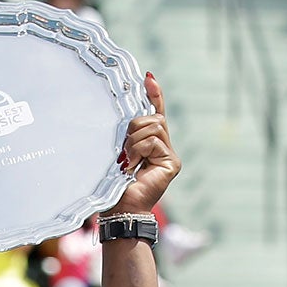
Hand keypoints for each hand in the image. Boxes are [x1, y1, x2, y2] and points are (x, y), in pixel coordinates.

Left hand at [113, 75, 178, 215]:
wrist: (120, 208)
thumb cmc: (113, 183)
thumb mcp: (117, 150)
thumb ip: (125, 133)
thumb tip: (120, 109)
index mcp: (150, 144)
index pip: (155, 114)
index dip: (154, 95)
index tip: (148, 78)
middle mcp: (164, 148)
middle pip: (153, 118)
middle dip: (134, 127)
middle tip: (123, 149)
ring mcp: (169, 156)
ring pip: (154, 126)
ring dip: (134, 141)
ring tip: (127, 161)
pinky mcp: (172, 163)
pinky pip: (154, 141)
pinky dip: (139, 150)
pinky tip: (133, 166)